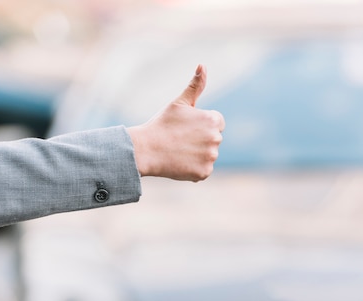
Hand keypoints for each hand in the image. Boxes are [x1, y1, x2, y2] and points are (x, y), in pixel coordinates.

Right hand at [127, 64, 224, 181]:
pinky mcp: (204, 173)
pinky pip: (202, 170)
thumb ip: (195, 86)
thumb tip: (202, 65)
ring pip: (208, 155)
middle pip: (213, 140)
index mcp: (213, 120)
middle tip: (180, 140)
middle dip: (200, 140)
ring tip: (178, 151)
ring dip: (197, 155)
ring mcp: (211, 157)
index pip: (216, 123)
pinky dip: (193, 169)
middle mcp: (216, 139)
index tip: (186, 128)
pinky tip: (179, 162)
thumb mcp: (179, 103)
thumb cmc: (162, 124)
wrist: (146, 150)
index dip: (200, 125)